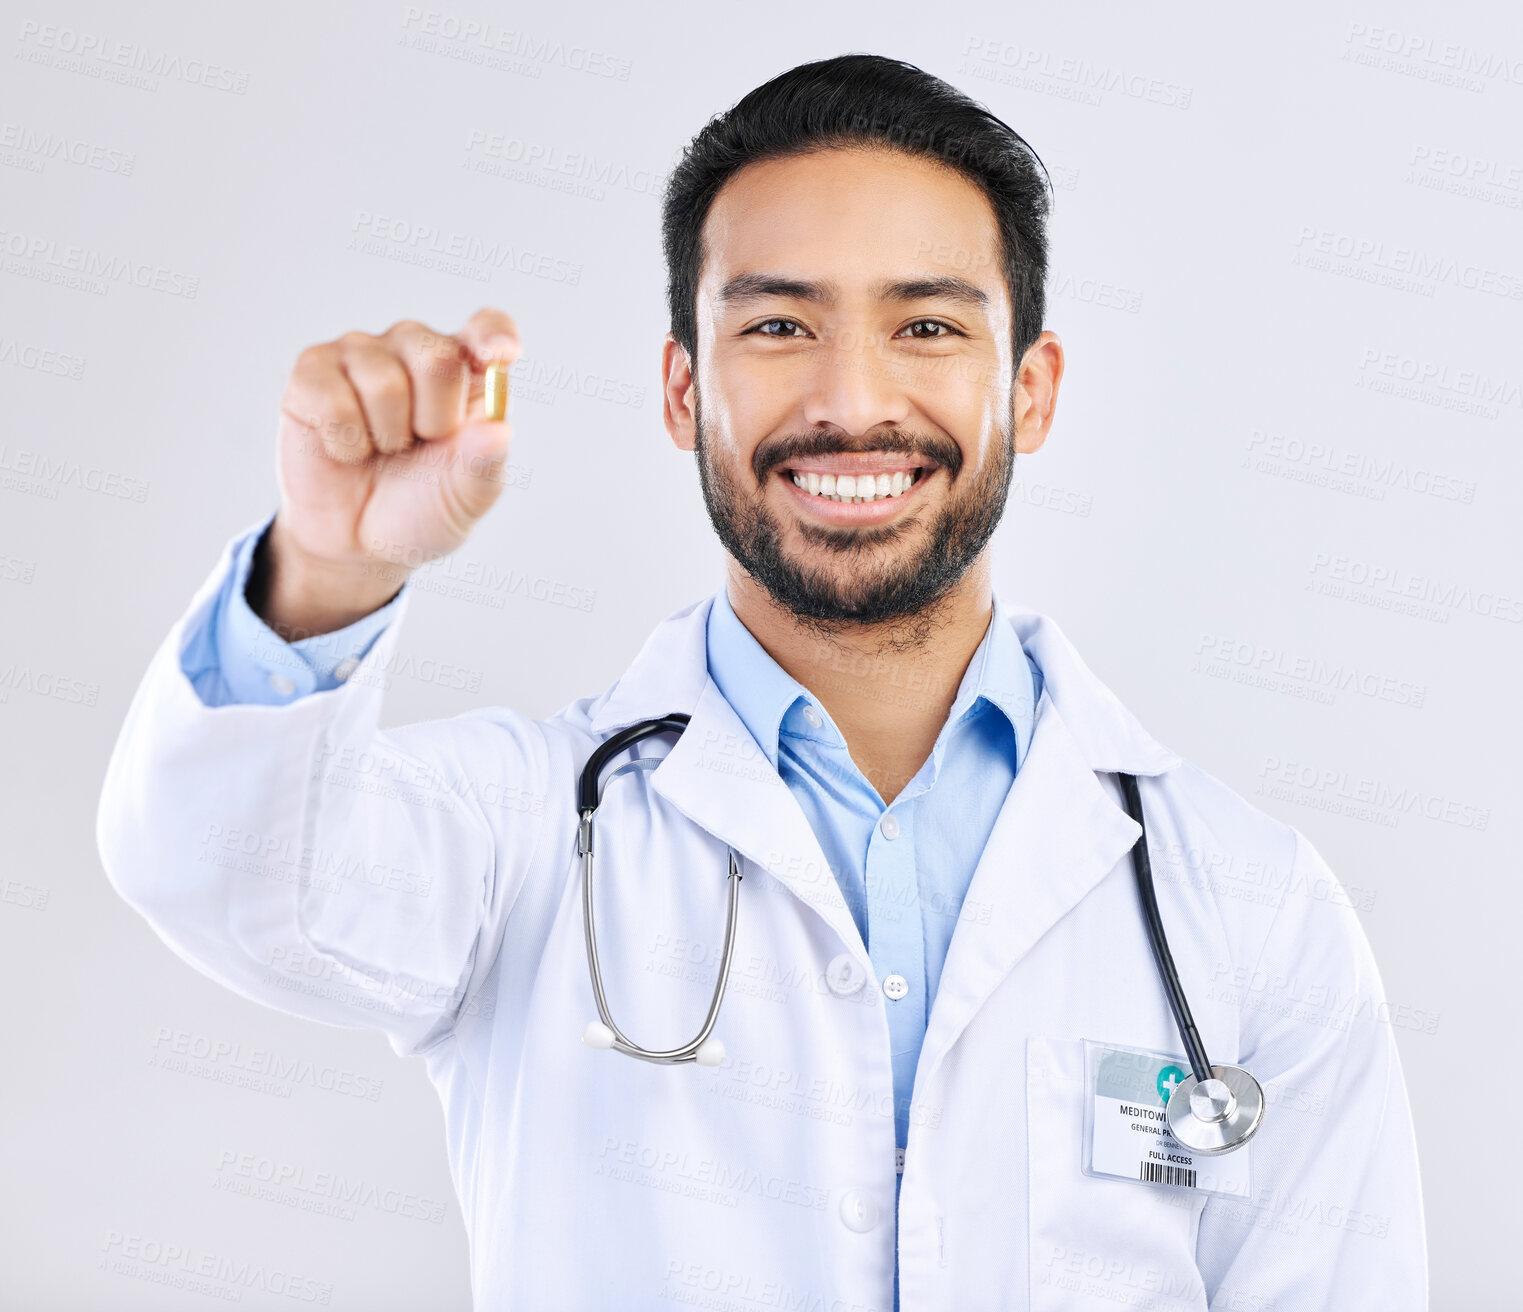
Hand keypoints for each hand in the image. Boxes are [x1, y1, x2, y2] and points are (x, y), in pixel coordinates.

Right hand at [252, 308, 520, 637]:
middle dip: (433, 420)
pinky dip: (344, 441)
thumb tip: (499, 432)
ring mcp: (362, 352)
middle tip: (419, 444)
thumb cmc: (422, 508)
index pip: (489, 328)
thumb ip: (484, 465)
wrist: (360, 542)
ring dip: (386, 436)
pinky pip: (333, 399)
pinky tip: (346, 448)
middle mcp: (416, 348)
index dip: (493, 334)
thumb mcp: (466, 498)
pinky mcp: (313, 369)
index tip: (499, 355)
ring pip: (383, 382)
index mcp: (468, 371)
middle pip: (436, 356)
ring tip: (381, 448)